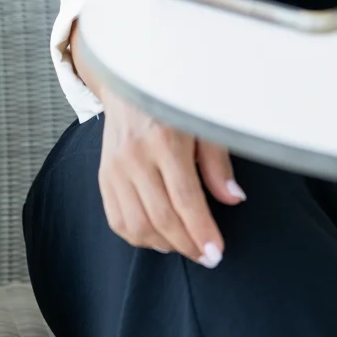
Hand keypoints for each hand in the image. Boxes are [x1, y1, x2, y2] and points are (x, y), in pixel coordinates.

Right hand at [74, 22, 244, 264]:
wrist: (131, 79)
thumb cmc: (175, 100)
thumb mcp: (203, 122)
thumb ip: (217, 163)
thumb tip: (233, 199)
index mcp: (165, 138)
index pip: (184, 198)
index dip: (201, 230)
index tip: (217, 253)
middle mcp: (135, 156)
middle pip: (161, 217)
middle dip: (187, 244)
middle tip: (207, 257)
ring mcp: (114, 168)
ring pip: (136, 225)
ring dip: (164, 244)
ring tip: (187, 247)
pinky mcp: (103, 177)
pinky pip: (117, 220)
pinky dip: (139, 237)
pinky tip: (160, 239)